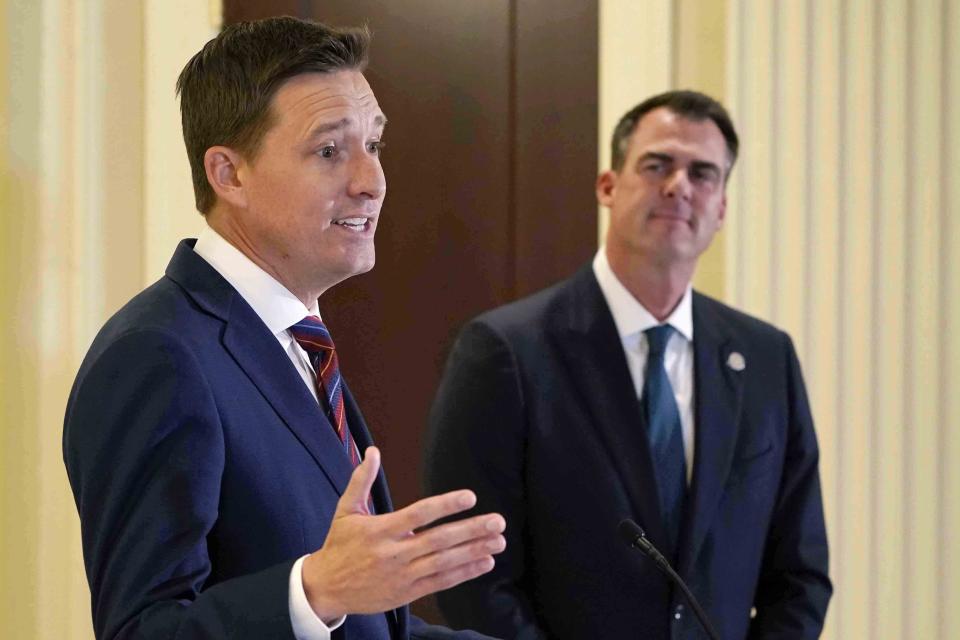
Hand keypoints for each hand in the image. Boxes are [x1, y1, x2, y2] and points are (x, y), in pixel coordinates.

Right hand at [302, 446, 505, 622]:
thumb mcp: (345, 511)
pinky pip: (440, 583)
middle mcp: (394, 553)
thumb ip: (361, 481)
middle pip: (438, 540)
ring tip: (498, 541)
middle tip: (497, 521)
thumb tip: (372, 451)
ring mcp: (402, 575)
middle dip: (471, 530)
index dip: (445, 505)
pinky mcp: (407, 594)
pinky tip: (484, 563)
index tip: (470, 497)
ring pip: (444, 563)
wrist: (324, 588)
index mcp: (380, 530)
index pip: (419, 514)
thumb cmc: (338, 546)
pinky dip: (464, 574)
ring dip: (473, 552)